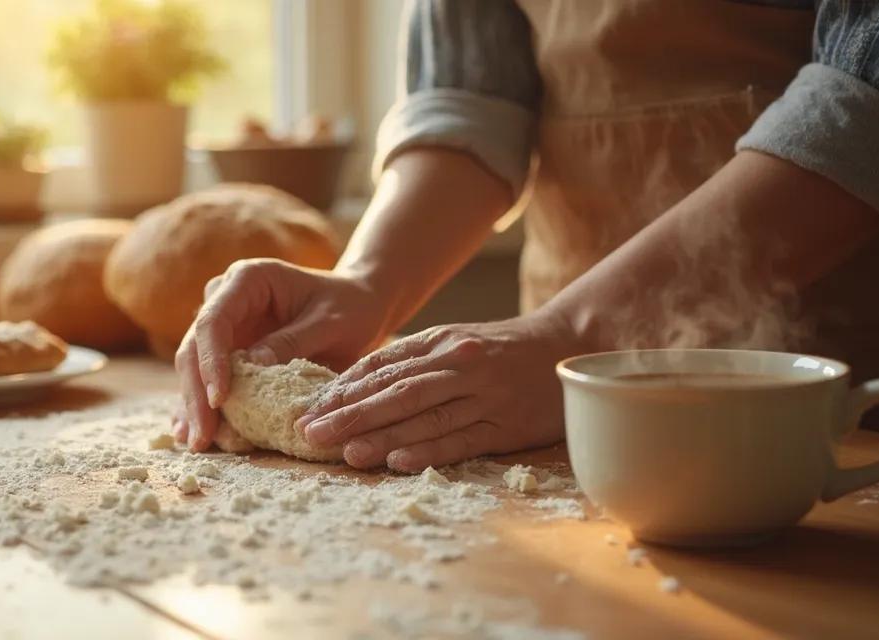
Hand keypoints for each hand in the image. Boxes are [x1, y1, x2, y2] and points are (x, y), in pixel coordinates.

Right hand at [173, 258, 391, 450]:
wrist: (357, 304)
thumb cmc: (348, 306)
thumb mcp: (330, 322)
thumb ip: (293, 341)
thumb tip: (252, 366)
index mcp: (247, 280)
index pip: (215, 321)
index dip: (210, 361)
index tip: (219, 399)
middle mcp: (225, 299)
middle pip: (195, 347)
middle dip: (196, 393)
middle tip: (203, 436)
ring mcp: (225, 327)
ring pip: (194, 367)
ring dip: (193, 405)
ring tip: (196, 442)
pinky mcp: (229, 352)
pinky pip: (208, 380)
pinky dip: (203, 406)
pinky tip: (195, 434)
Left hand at [295, 310, 588, 471]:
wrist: (570, 345)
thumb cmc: (502, 349)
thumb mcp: (456, 341)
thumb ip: (413, 360)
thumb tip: (357, 384)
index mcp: (440, 342)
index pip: (382, 366)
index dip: (343, 388)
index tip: (308, 408)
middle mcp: (458, 365)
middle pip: (395, 392)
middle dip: (349, 413)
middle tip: (309, 432)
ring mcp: (483, 394)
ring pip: (424, 416)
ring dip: (381, 435)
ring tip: (344, 452)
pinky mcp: (506, 424)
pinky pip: (461, 439)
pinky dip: (428, 450)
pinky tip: (398, 461)